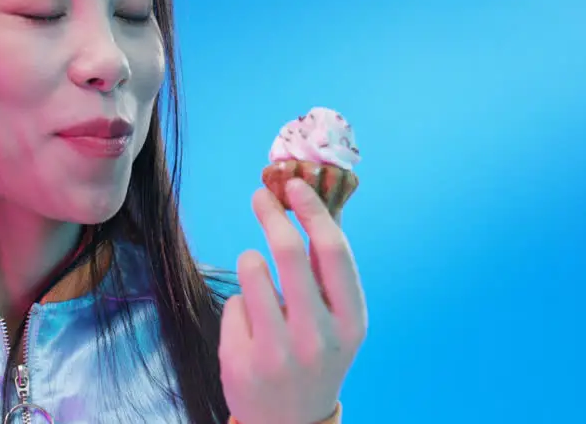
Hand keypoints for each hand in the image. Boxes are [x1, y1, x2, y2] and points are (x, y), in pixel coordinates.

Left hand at [219, 178, 367, 423]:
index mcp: (351, 321)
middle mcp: (319, 337)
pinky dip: (241, 306)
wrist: (291, 423)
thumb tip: (314, 200)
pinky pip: (234, 304)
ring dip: (252, 261)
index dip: (312, 211)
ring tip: (258, 278)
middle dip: (271, 213)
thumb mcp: (337, 320)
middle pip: (288, 252)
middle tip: (260, 195)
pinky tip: (252, 330)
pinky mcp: (243, 361)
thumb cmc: (316, 355)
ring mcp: (280, 352)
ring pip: (252, 270)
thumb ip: (327, 270)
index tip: (294, 185)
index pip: (332, 252)